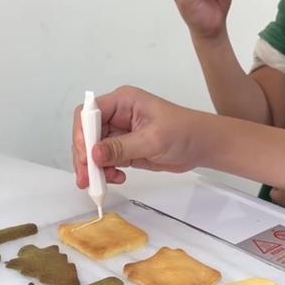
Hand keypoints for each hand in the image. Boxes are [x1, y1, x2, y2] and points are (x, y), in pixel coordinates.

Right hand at [72, 86, 209, 185]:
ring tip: (102, 182)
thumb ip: (121, 147)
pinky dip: (106, 171)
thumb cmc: (184, 132)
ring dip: (94, 167)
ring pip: (94, 149)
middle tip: (86, 177)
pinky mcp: (125, 148)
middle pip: (87, 133)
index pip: (89, 112)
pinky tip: (117, 178)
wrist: (203, 146)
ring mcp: (120, 132)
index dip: (82, 132)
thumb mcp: (152, 139)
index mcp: (123, 101)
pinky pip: (106, 160)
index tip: (84, 155)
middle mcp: (117, 114)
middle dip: (84, 155)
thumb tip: (93, 154)